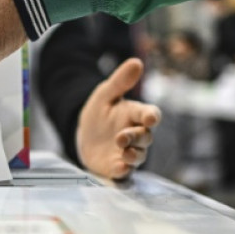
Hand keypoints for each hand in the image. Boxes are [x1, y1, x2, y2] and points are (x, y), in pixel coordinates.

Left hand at [77, 58, 160, 179]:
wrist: (84, 134)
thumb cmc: (100, 112)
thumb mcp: (105, 94)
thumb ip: (120, 81)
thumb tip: (136, 62)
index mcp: (135, 115)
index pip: (149, 115)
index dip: (151, 117)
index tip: (151, 118)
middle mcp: (136, 134)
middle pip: (145, 138)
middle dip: (136, 137)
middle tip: (122, 137)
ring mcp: (128, 152)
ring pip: (139, 156)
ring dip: (133, 155)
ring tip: (123, 151)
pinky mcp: (117, 166)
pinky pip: (125, 171)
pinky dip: (123, 170)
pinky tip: (118, 167)